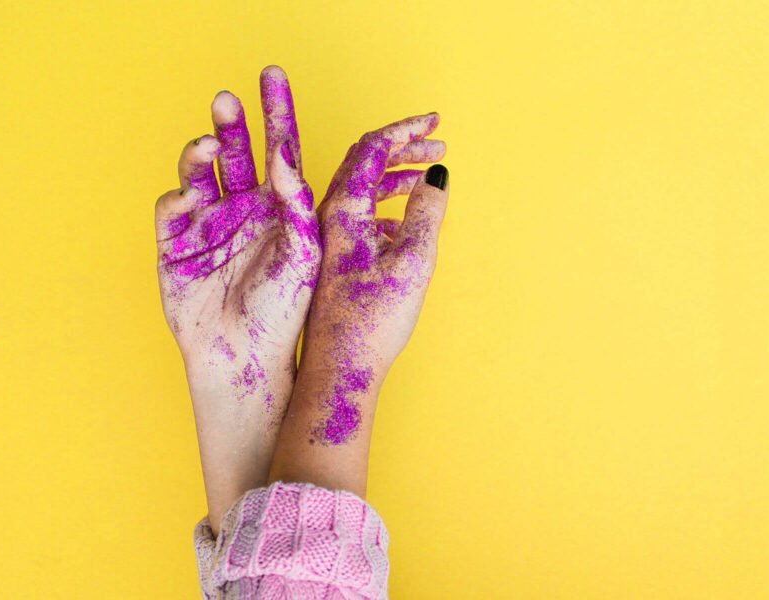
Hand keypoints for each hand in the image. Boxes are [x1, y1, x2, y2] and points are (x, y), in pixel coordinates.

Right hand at [155, 66, 318, 530]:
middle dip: (230, 124)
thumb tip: (284, 156)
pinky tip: (189, 196)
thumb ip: (295, 202)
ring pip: (197, 172)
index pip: (278, 149)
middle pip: (233, 152)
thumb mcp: (302, 251)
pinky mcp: (175, 244)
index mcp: (278, 209)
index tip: (273, 75)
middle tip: (227, 99)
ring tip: (207, 147)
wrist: (244, 358)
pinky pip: (170, 207)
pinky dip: (176, 194)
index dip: (276, 112)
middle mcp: (241, 210)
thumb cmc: (283, 311)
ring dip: (199, 153)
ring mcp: (206, 225)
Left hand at [288, 113, 447, 446]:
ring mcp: (330, 240)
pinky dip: (389, 207)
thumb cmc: (372, 321)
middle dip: (403, 147)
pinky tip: (409, 224)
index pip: (372, 149)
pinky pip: (362, 217)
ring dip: (397, 177)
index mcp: (344, 210)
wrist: (339, 370)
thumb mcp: (413, 261)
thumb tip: (436, 176)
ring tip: (429, 175)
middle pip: (364, 163)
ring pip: (363, 191)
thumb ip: (427, 213)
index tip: (435, 121)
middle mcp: (330, 219)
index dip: (406, 130)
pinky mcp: (335, 261)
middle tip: (438, 142)